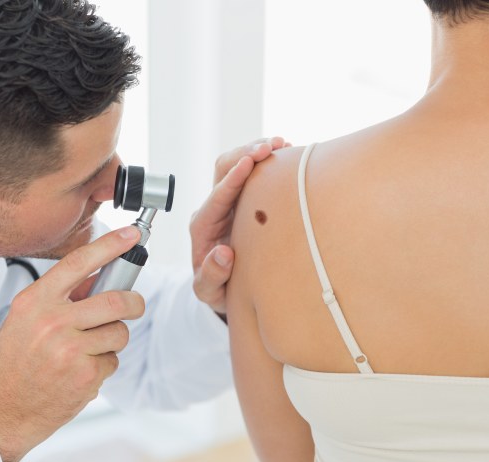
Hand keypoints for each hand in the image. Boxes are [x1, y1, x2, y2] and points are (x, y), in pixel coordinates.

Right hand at [0, 227, 144, 461]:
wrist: (2, 410)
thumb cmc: (15, 362)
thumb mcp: (26, 318)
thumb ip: (61, 296)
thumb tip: (99, 277)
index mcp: (36, 301)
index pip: (79, 262)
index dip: (110, 245)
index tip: (132, 235)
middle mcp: (53, 322)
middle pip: (116, 301)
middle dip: (133, 303)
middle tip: (133, 306)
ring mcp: (70, 349)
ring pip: (119, 333)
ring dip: (113, 340)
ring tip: (88, 349)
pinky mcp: (85, 375)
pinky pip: (113, 360)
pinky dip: (103, 365)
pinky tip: (80, 371)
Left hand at [190, 137, 289, 315]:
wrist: (224, 288)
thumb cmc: (216, 289)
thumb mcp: (209, 291)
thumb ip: (212, 276)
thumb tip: (223, 254)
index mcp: (203, 227)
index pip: (216, 197)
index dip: (233, 179)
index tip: (248, 162)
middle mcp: (213, 209)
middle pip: (223, 170)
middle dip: (245, 154)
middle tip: (270, 147)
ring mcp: (228, 202)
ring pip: (236, 164)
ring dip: (256, 150)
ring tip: (281, 144)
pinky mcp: (243, 199)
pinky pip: (253, 173)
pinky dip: (267, 160)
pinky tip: (285, 153)